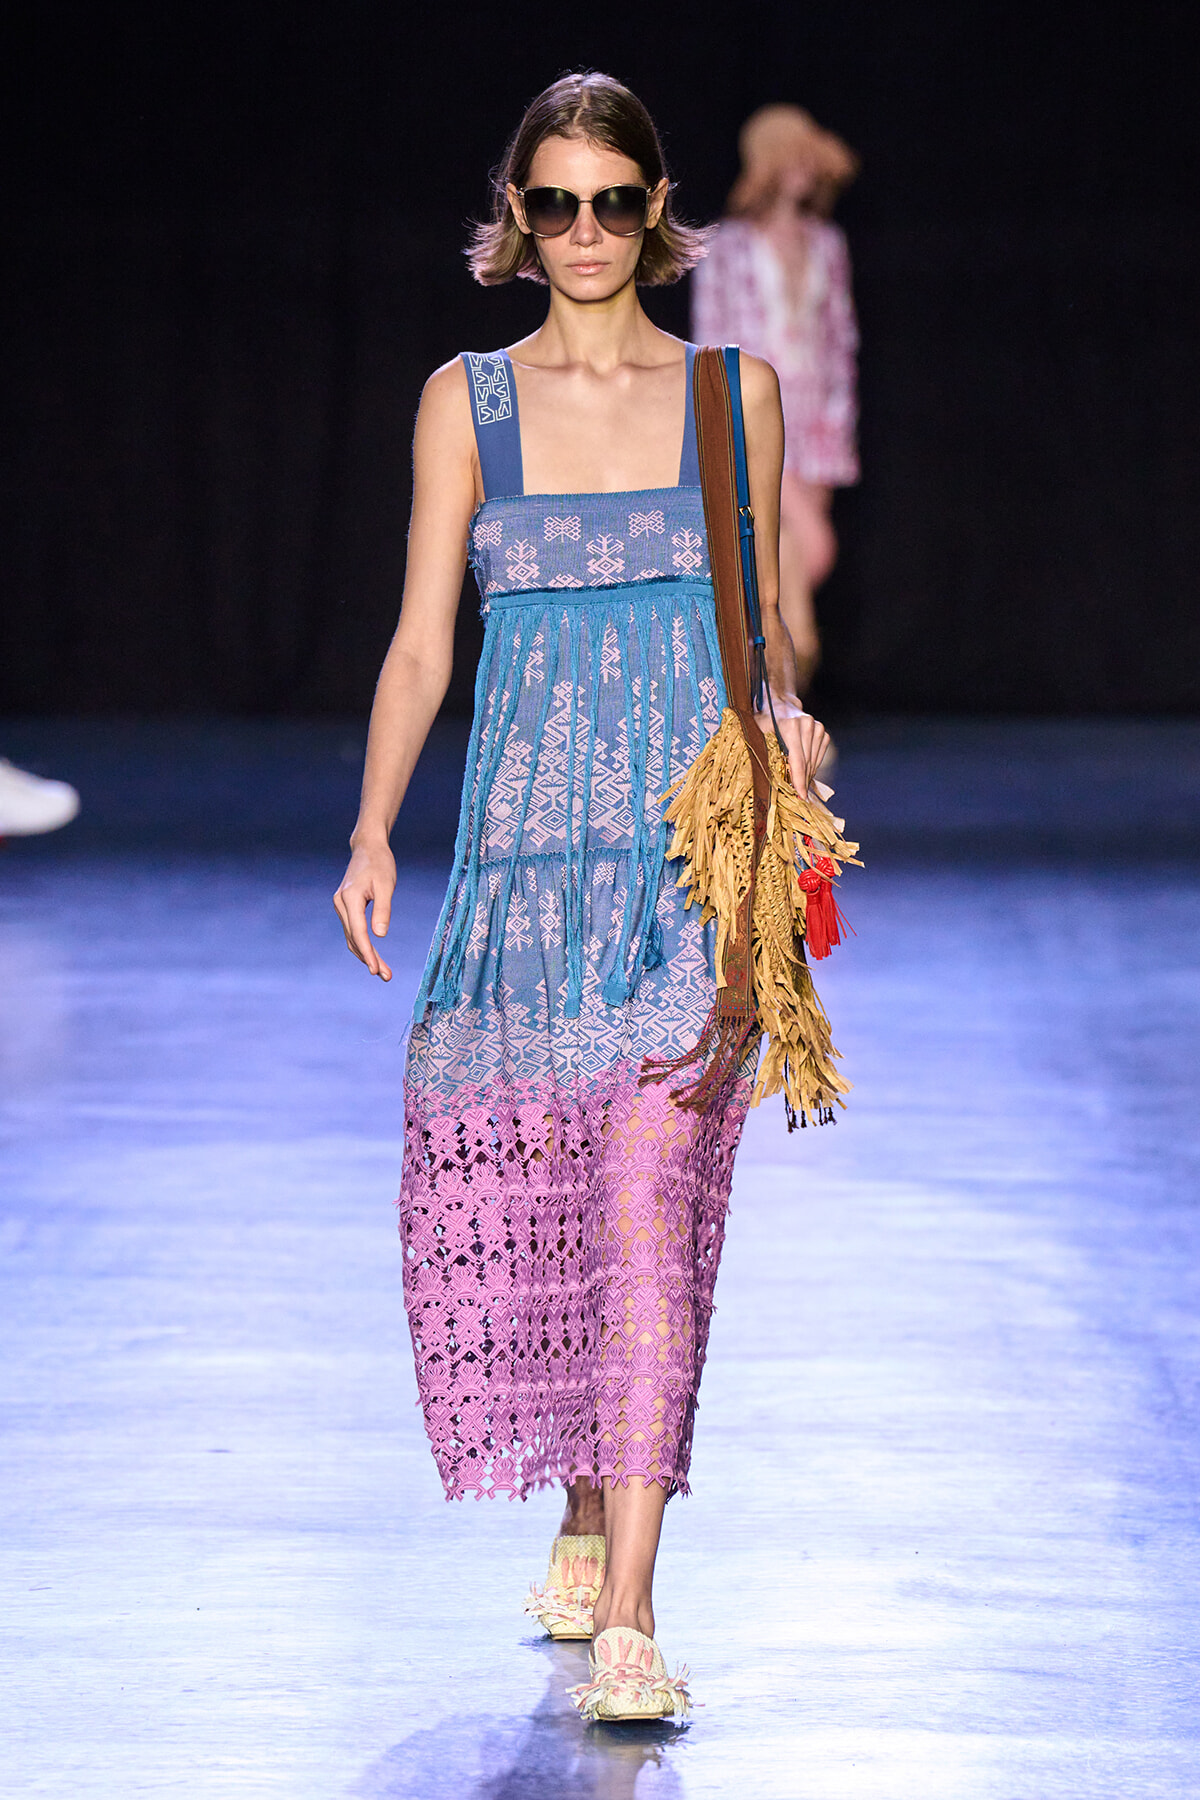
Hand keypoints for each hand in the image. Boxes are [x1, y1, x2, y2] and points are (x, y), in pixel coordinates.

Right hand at [333, 840, 396, 979]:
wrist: (368, 847)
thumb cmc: (380, 864)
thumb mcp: (386, 885)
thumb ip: (383, 909)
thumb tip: (380, 935)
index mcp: (350, 898)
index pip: (358, 932)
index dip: (367, 953)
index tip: (376, 970)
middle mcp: (341, 904)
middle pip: (354, 939)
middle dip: (369, 959)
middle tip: (386, 976)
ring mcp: (341, 906)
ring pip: (351, 937)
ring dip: (365, 955)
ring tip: (383, 971)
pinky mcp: (346, 907)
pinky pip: (352, 931)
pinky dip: (362, 945)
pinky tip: (373, 955)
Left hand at [755, 707, 830, 798]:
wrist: (779, 703)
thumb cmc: (764, 720)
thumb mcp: (758, 732)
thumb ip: (763, 751)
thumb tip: (765, 779)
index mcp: (791, 726)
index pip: (798, 760)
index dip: (799, 781)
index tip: (801, 796)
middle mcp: (807, 725)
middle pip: (807, 763)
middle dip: (802, 781)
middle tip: (798, 796)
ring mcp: (817, 727)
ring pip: (814, 761)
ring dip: (807, 775)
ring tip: (799, 785)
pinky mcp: (822, 731)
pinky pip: (819, 756)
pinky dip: (812, 766)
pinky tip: (804, 771)